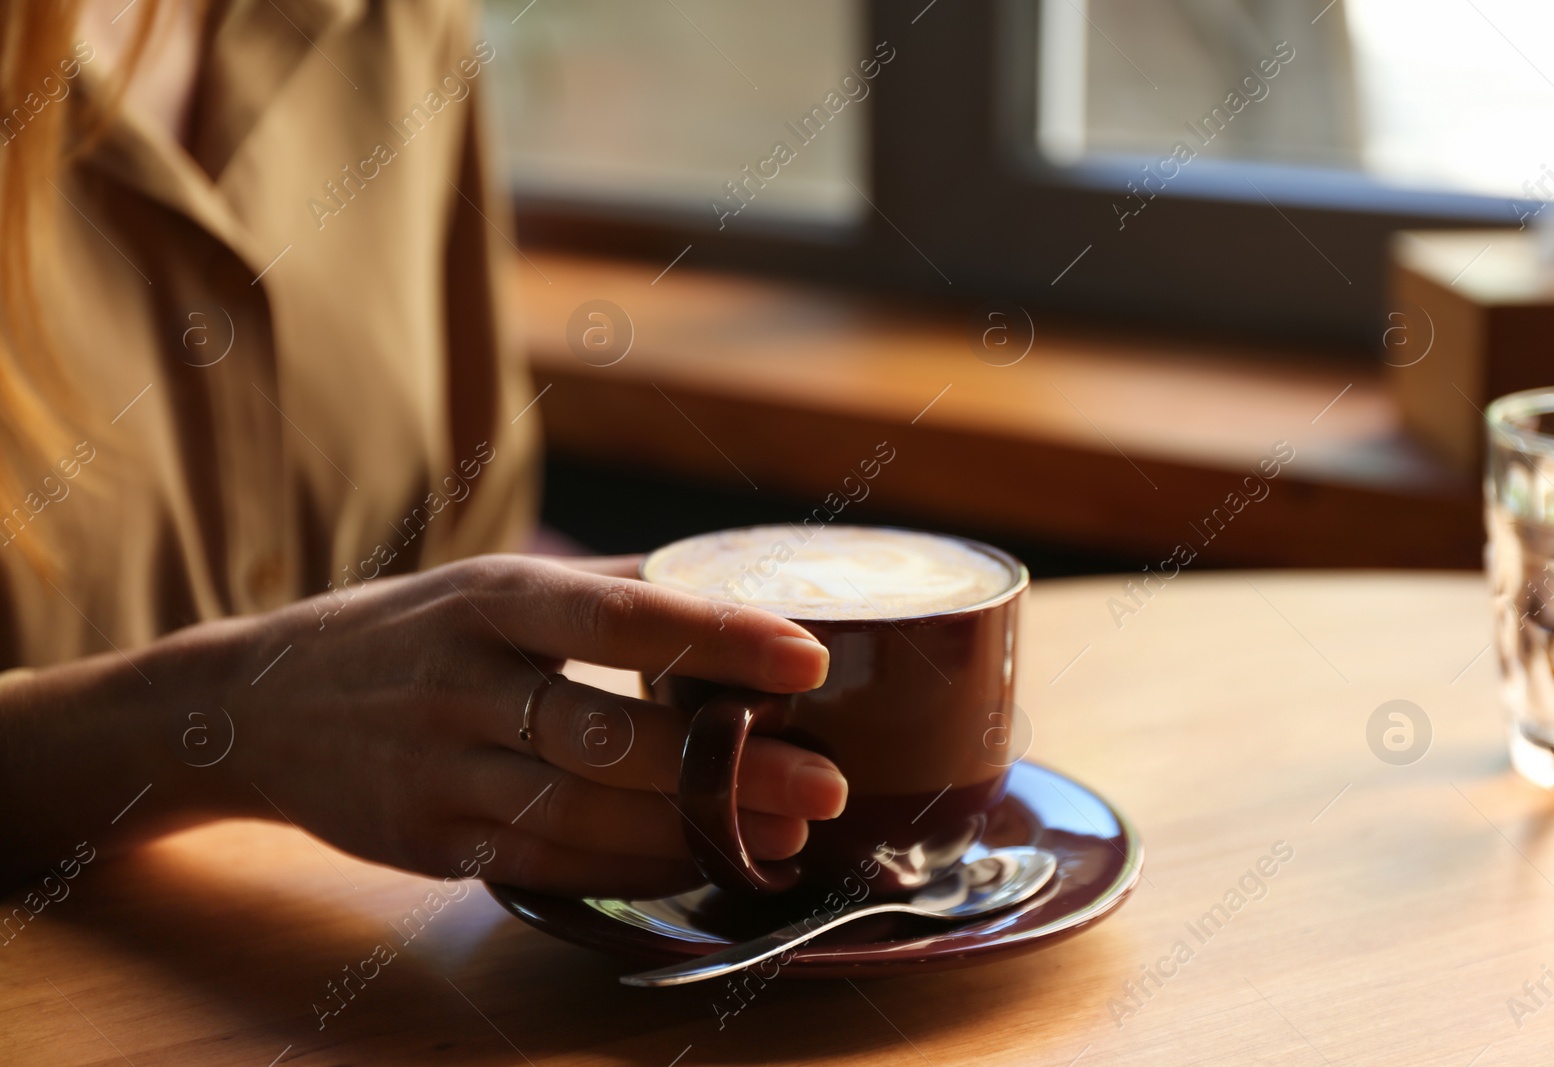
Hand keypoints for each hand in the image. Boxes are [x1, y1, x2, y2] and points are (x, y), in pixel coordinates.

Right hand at [179, 554, 844, 897]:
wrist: (258, 707)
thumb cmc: (406, 633)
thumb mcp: (486, 585)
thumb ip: (604, 588)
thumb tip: (733, 585)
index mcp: (489, 599)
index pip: (618, 615)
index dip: (718, 638)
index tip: (808, 658)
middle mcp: (461, 681)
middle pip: (610, 733)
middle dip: (727, 767)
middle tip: (829, 780)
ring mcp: (439, 770)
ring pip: (584, 812)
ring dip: (693, 830)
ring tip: (787, 833)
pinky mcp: (428, 842)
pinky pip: (546, 862)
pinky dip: (629, 868)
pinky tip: (697, 863)